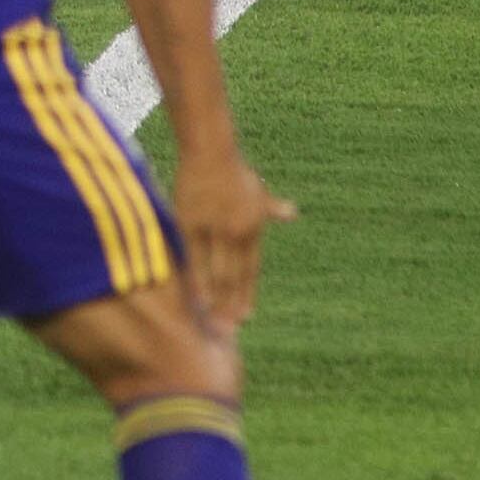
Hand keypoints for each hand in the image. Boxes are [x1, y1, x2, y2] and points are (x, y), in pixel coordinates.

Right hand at [174, 149, 296, 326]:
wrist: (211, 150)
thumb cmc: (234, 171)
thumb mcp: (257, 192)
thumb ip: (272, 207)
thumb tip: (291, 212)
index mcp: (252, 229)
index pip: (250, 270)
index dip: (246, 294)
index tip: (245, 316)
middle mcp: (235, 231)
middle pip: (232, 276)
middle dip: (229, 303)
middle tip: (227, 328)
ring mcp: (212, 227)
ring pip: (212, 269)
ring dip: (211, 296)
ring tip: (208, 317)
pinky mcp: (188, 220)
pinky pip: (189, 254)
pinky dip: (191, 275)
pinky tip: (189, 292)